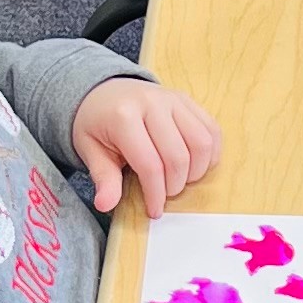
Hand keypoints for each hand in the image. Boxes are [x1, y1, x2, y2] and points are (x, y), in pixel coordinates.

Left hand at [70, 77, 221, 215]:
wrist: (104, 91)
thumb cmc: (98, 124)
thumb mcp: (91, 151)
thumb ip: (103, 178)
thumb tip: (104, 204)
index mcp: (123, 117)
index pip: (150, 165)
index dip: (156, 194)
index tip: (154, 210)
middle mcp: (152, 103)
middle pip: (178, 157)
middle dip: (175, 185)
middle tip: (165, 193)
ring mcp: (173, 99)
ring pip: (202, 143)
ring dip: (196, 171)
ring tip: (181, 179)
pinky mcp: (187, 101)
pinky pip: (212, 130)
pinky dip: (210, 154)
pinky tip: (195, 164)